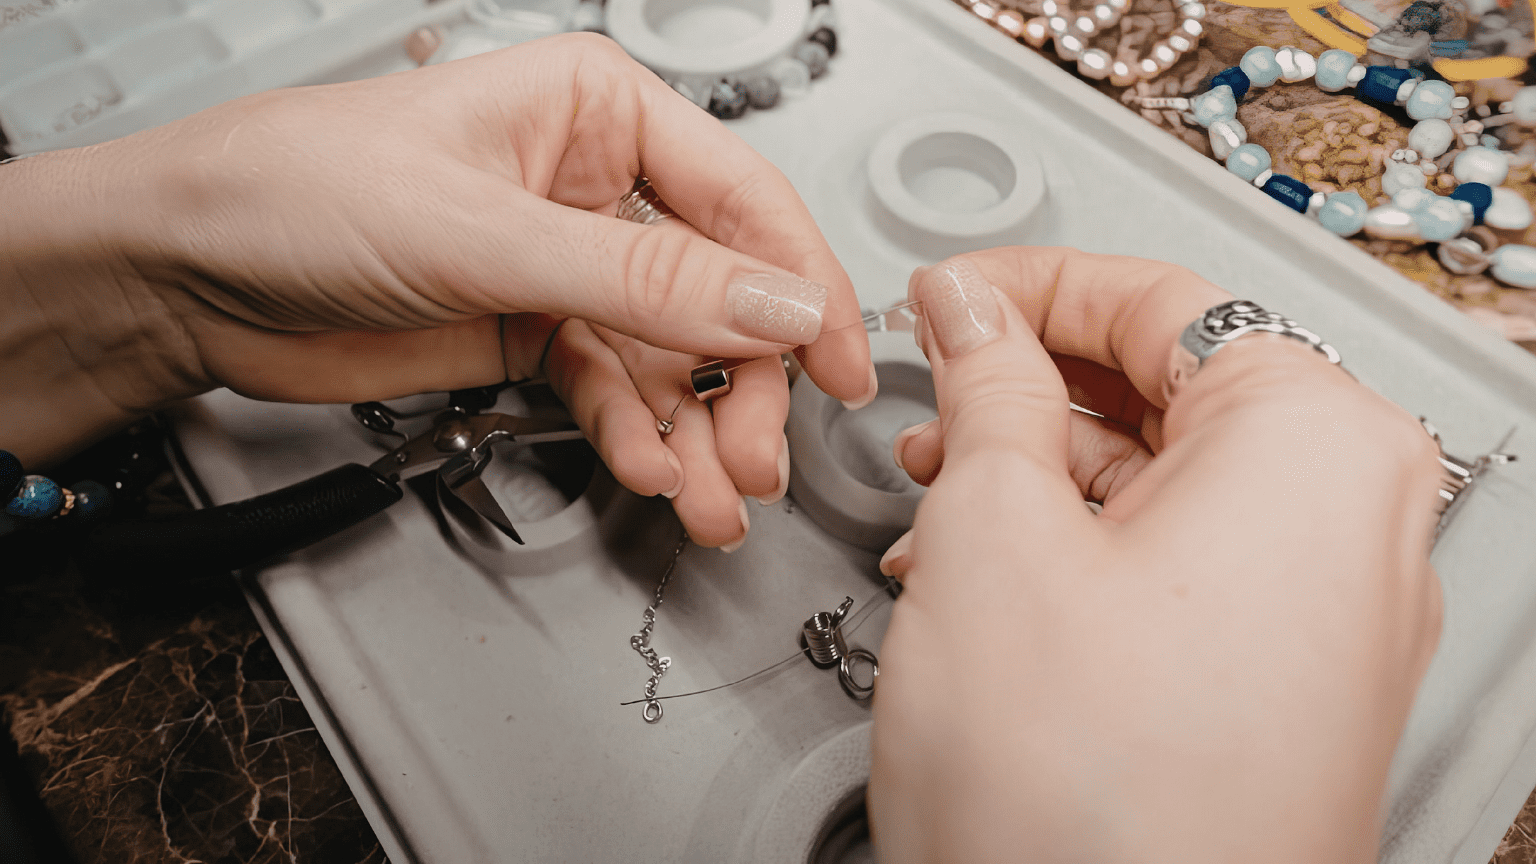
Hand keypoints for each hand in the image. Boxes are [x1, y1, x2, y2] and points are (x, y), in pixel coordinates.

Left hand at [0, 34, 872, 546]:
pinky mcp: (533, 333)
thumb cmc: (295, 189)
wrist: (186, 275)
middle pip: (722, 293)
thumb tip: (777, 303)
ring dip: (698, 433)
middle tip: (758, 460)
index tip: (842, 366)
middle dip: (747, 385)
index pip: (744, 199)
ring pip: (674, 358)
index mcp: (597, 110)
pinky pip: (615, 391)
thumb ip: (642, 277)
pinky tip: (645, 472)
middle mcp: (594, 185)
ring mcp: (567, 266)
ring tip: (711, 496)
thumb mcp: (485, 229)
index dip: (802, 286)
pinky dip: (635, 439)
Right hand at [868, 248, 1443, 862]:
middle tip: (930, 401)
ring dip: (1042, 479)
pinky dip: (1084, 553)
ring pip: (1170, 484)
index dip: (1027, 282)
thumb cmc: (1085, 797)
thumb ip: (987, 384)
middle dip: (1030, 391)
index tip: (945, 294)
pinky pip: (1188, 567)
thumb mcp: (996, 528)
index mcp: (1316, 444)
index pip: (1161, 296)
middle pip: (1172, 390)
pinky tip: (992, 583)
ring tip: (939, 506)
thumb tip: (971, 307)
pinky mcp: (1291, 686)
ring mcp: (1332, 614)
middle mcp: (1356, 523)